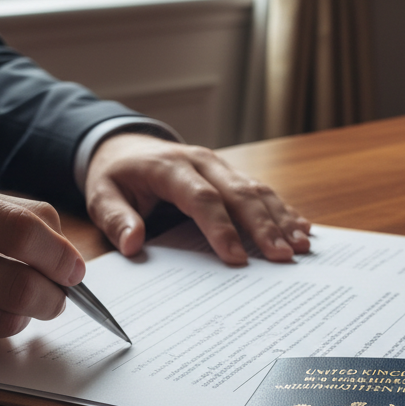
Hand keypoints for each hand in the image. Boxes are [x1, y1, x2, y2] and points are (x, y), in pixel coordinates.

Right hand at [0, 177, 86, 362]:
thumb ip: (1, 213)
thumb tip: (62, 245)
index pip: (19, 231)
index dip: (59, 254)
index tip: (74, 268)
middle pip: (18, 285)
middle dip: (53, 296)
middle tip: (58, 296)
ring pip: (1, 322)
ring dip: (22, 317)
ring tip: (14, 302)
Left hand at [84, 134, 310, 263]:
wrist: (125, 147)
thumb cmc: (116, 176)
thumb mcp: (101, 195)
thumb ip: (116, 218)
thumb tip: (133, 242)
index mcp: (170, 167)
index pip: (201, 198)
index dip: (221, 228)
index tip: (236, 258)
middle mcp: (202, 162)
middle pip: (239, 193)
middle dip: (264, 226)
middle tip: (283, 256)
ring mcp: (220, 166)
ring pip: (257, 190)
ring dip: (281, 219)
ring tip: (301, 247)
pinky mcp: (231, 173)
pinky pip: (261, 190)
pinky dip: (283, 210)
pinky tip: (303, 228)